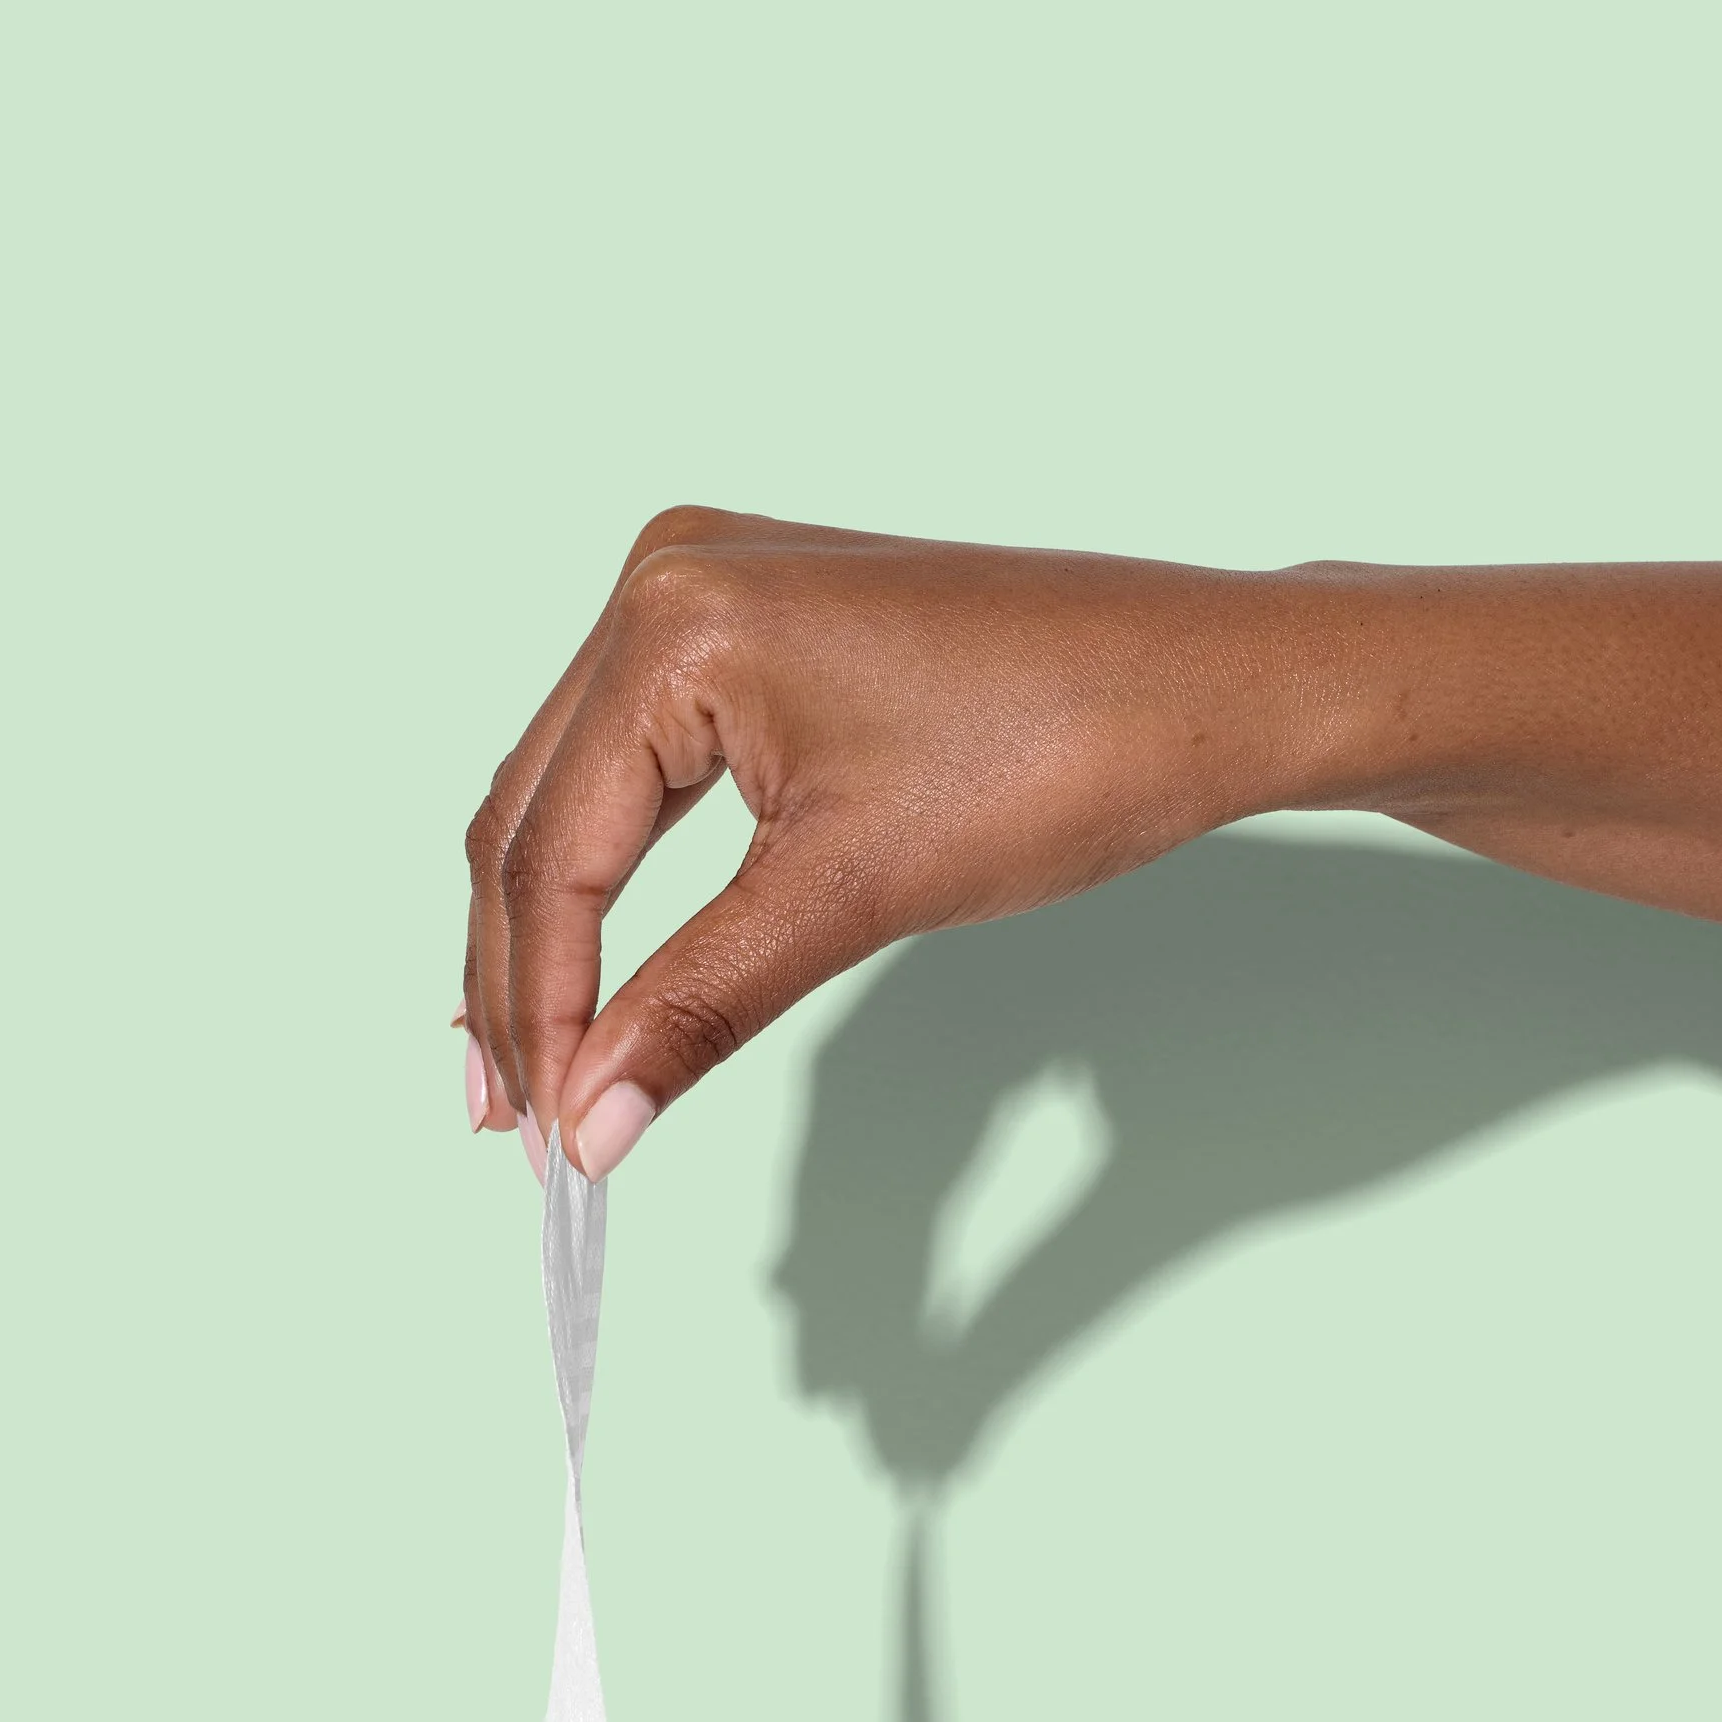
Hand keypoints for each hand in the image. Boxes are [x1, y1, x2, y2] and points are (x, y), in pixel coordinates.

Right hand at [458, 508, 1310, 1178]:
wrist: (1209, 683)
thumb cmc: (1064, 752)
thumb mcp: (852, 897)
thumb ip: (697, 1009)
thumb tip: (591, 1125)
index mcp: (673, 624)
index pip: (551, 855)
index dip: (539, 1014)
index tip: (544, 1144)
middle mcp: (665, 578)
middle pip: (530, 820)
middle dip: (517, 985)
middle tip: (512, 1131)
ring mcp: (705, 590)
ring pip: (569, 797)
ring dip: (549, 938)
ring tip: (535, 1074)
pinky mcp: (752, 624)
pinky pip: (636, 765)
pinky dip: (613, 876)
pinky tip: (597, 967)